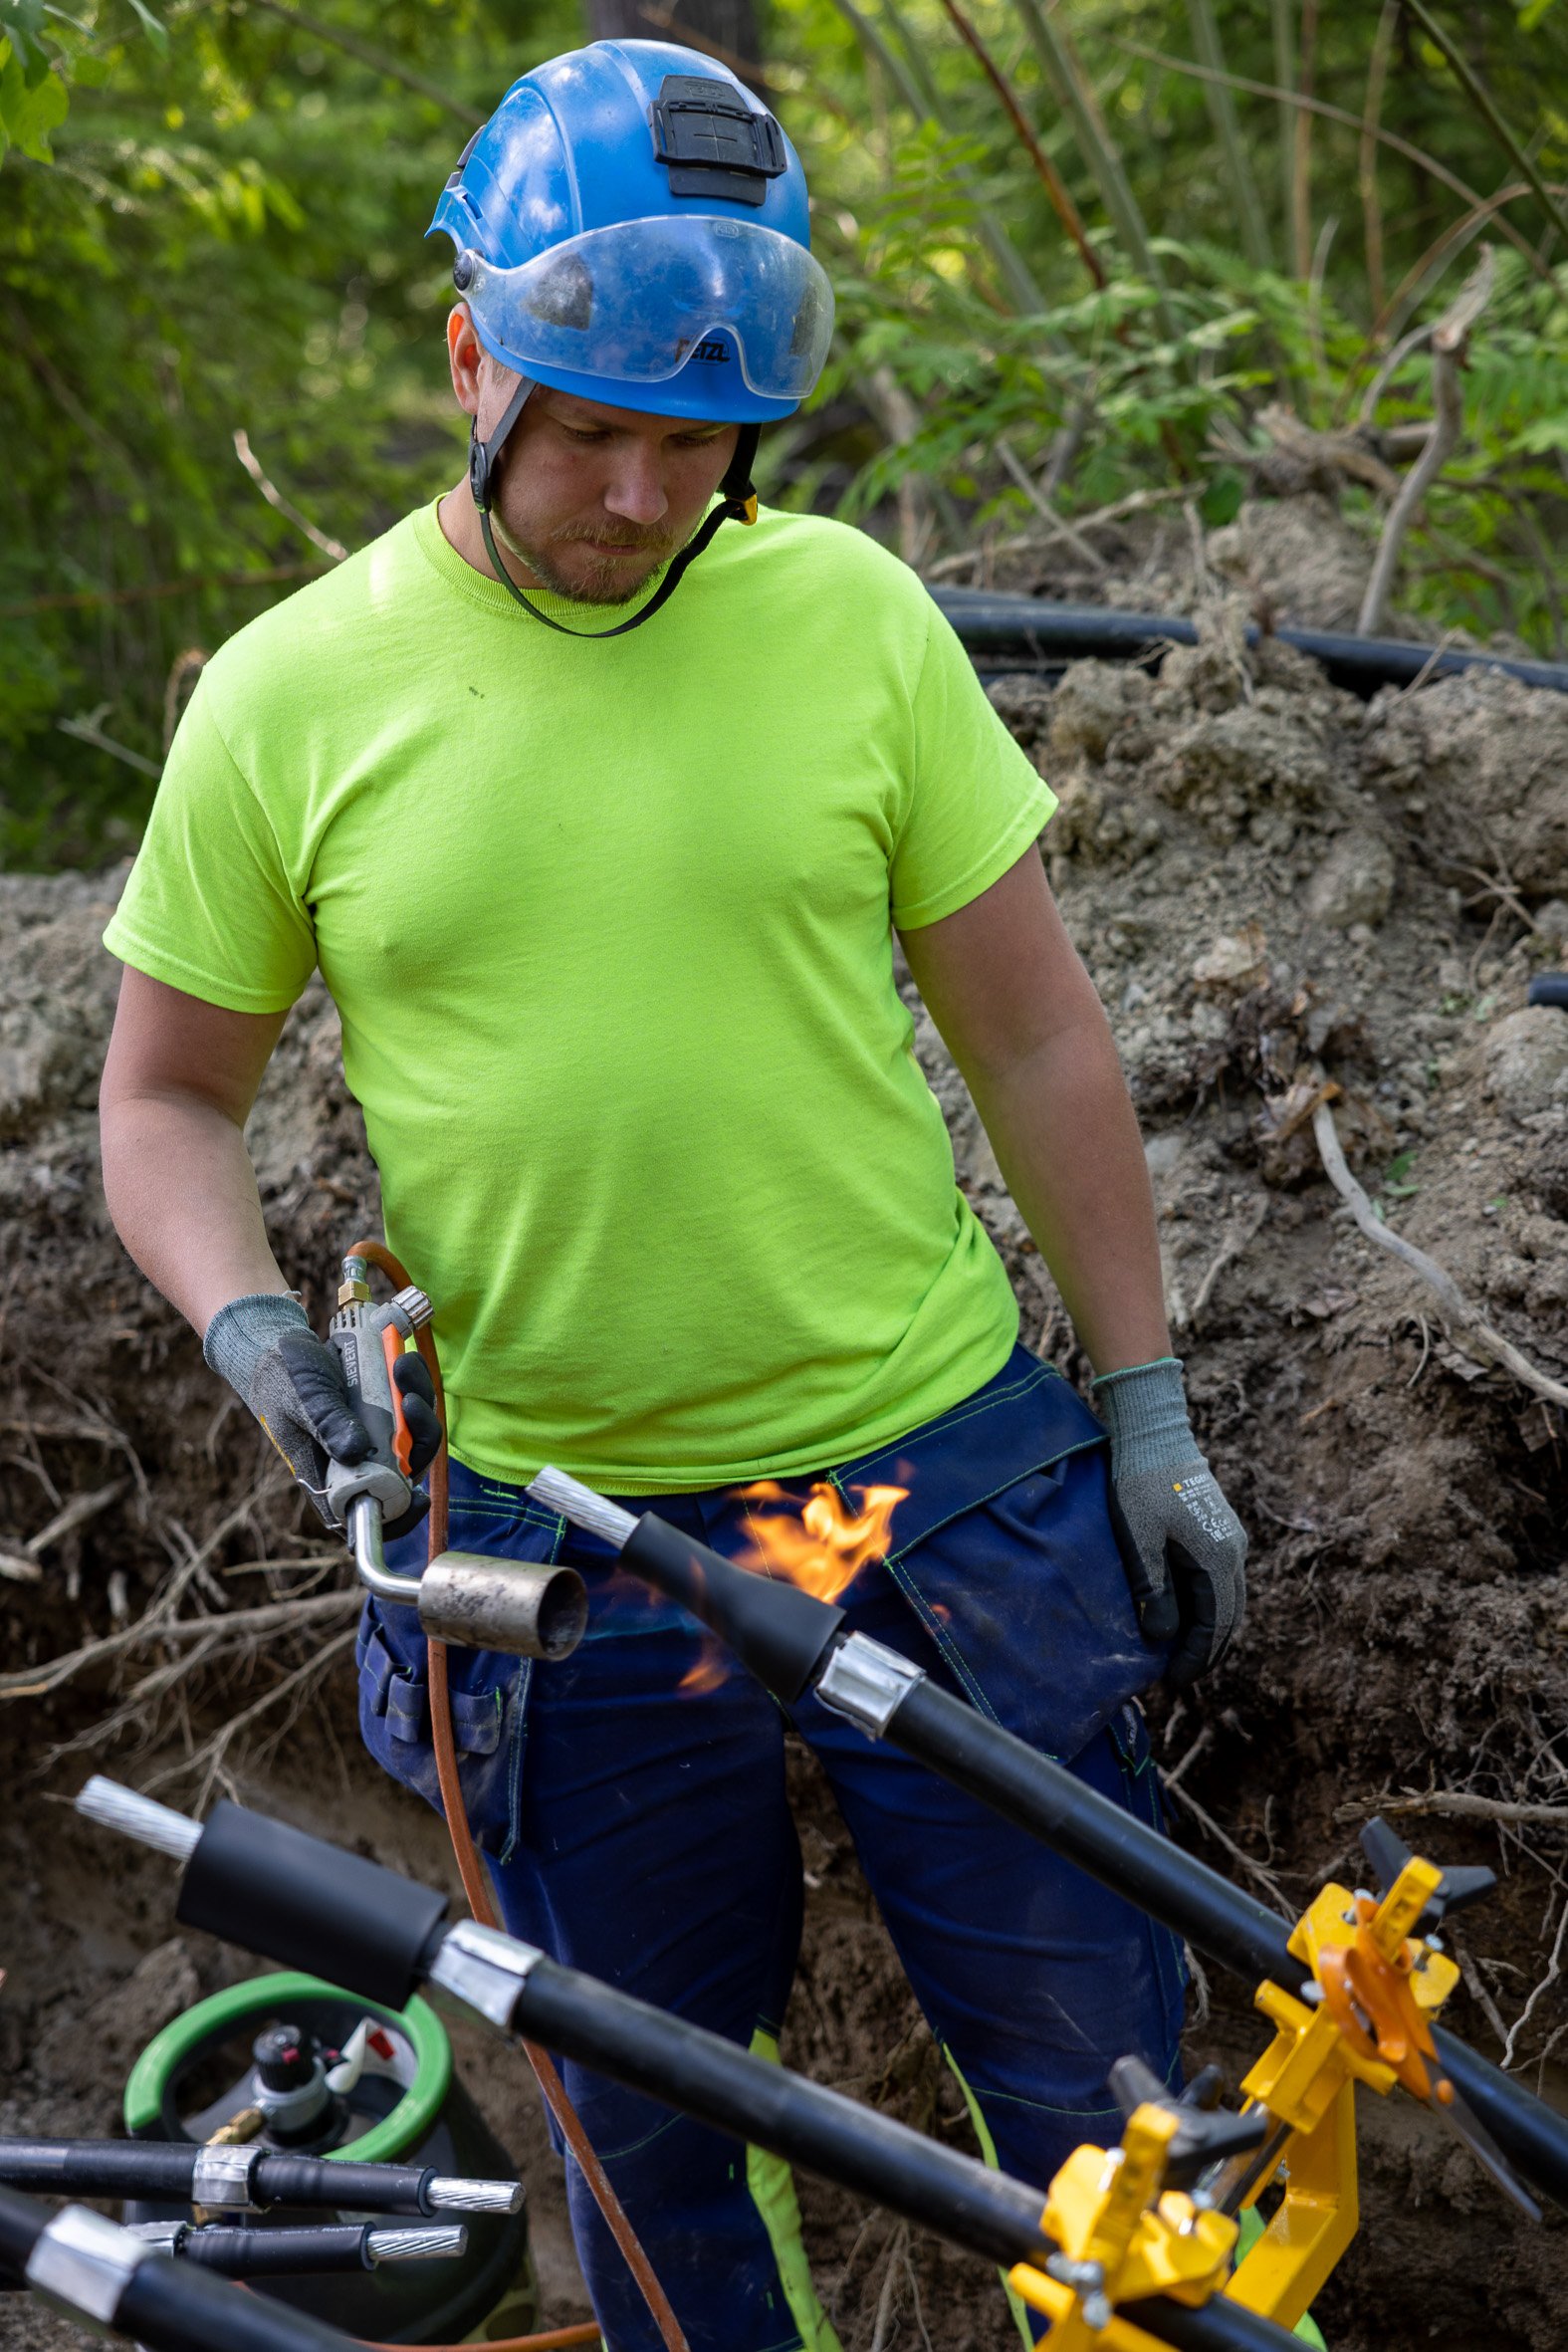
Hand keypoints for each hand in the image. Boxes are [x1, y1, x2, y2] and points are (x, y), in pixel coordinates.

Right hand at [205, 1295, 441, 1539]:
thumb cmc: (283, 1379)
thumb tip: (356, 1452)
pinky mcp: (381, 1411)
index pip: (363, 1513)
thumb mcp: (303, 1398)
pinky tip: (404, 1360)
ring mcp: (370, 1436)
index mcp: (327, 1475)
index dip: (396, 1517)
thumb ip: (327, 1422)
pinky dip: (413, 1385)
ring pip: (413, 1438)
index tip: (419, 1498)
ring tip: (403, 1366)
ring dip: (420, 1406)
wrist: (279, 1348)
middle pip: (403, 1473)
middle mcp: (354, 1462)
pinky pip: (409, 1409)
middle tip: (411, 1400)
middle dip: (419, 1439)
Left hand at [1093, 1357, 1246, 1687]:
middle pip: (1229, 1616)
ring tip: (1186, 1654)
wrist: (1155, 1433)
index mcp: (1218, 1559)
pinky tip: (1189, 1614)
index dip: (1197, 1657)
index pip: (1215, 1624)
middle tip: (1181, 1676)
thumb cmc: (1140, 1484)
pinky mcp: (1221, 1528)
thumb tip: (1162, 1639)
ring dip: (1212, 1629)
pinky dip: (1211, 1605)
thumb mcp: (1139, 1540)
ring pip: (1230, 1598)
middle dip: (1208, 1650)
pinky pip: (1223, 1579)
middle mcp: (1234, 1551)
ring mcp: (1231, 1538)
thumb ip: (1153, 1590)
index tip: (1175, 1681)